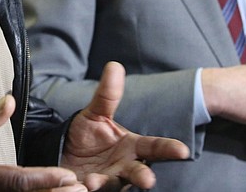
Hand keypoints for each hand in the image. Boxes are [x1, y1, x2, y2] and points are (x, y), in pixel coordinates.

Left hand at [61, 61, 188, 190]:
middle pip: (138, 173)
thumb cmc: (86, 134)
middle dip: (143, 177)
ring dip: (104, 184)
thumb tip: (115, 65)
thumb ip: (107, 95)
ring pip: (113, 186)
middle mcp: (123, 167)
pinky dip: (82, 190)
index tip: (183, 151)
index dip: (168, 149)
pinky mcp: (90, 190)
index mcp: (131, 147)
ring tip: (91, 181)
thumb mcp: (95, 113)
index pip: (154, 148)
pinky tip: (77, 185)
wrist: (63, 153)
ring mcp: (109, 181)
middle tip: (148, 180)